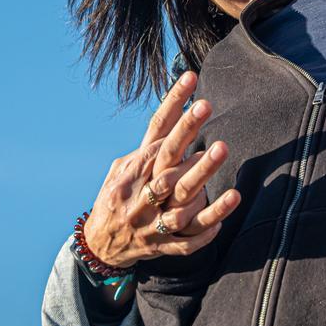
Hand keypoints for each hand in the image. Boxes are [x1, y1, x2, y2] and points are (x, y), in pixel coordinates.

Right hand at [82, 72, 240, 267]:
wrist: (98, 246)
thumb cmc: (115, 199)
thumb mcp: (121, 171)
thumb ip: (145, 153)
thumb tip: (168, 128)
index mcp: (132, 170)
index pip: (154, 131)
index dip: (173, 105)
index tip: (190, 79)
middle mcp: (140, 193)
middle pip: (166, 159)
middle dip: (185, 131)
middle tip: (206, 105)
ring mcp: (150, 221)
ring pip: (179, 199)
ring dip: (201, 175)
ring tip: (222, 150)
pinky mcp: (161, 246)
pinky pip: (186, 240)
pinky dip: (206, 227)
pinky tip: (226, 210)